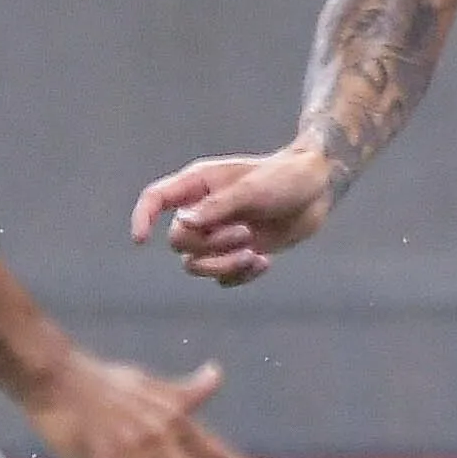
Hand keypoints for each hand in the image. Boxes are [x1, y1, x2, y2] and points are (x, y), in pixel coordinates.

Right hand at [130, 145, 337, 285]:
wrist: (317, 190)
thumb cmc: (284, 179)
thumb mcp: (252, 189)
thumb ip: (217, 207)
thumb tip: (182, 222)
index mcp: (198, 185)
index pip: (156, 199)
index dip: (142, 218)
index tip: (140, 240)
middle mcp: (202, 211)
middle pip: (178, 241)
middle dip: (209, 245)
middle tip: (245, 233)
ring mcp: (219, 234)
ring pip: (196, 264)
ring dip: (223, 265)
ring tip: (254, 254)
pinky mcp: (237, 253)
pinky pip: (222, 278)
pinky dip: (240, 276)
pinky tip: (265, 263)